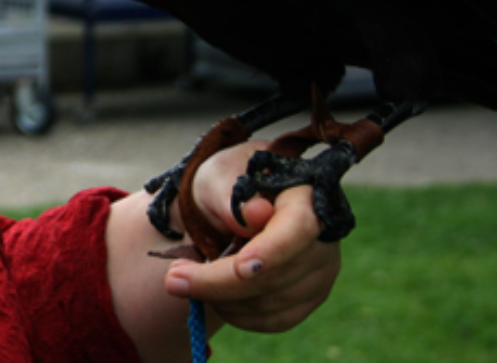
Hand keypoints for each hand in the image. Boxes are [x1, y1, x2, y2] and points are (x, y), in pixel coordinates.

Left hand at [168, 141, 341, 331]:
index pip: (298, 229)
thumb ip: (230, 195)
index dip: (271, 252)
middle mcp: (323, 237)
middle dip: (220, 282)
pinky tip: (212, 296)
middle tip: (172, 279)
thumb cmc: (225, 182)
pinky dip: (237, 314)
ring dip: (222, 299)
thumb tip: (256, 214)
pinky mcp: (310, 297)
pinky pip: (274, 320)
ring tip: (187, 279)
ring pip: (272, 303)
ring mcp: (321, 271)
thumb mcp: (217, 176)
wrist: (231, 202)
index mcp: (305, 196)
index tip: (239, 268)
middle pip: (277, 275)